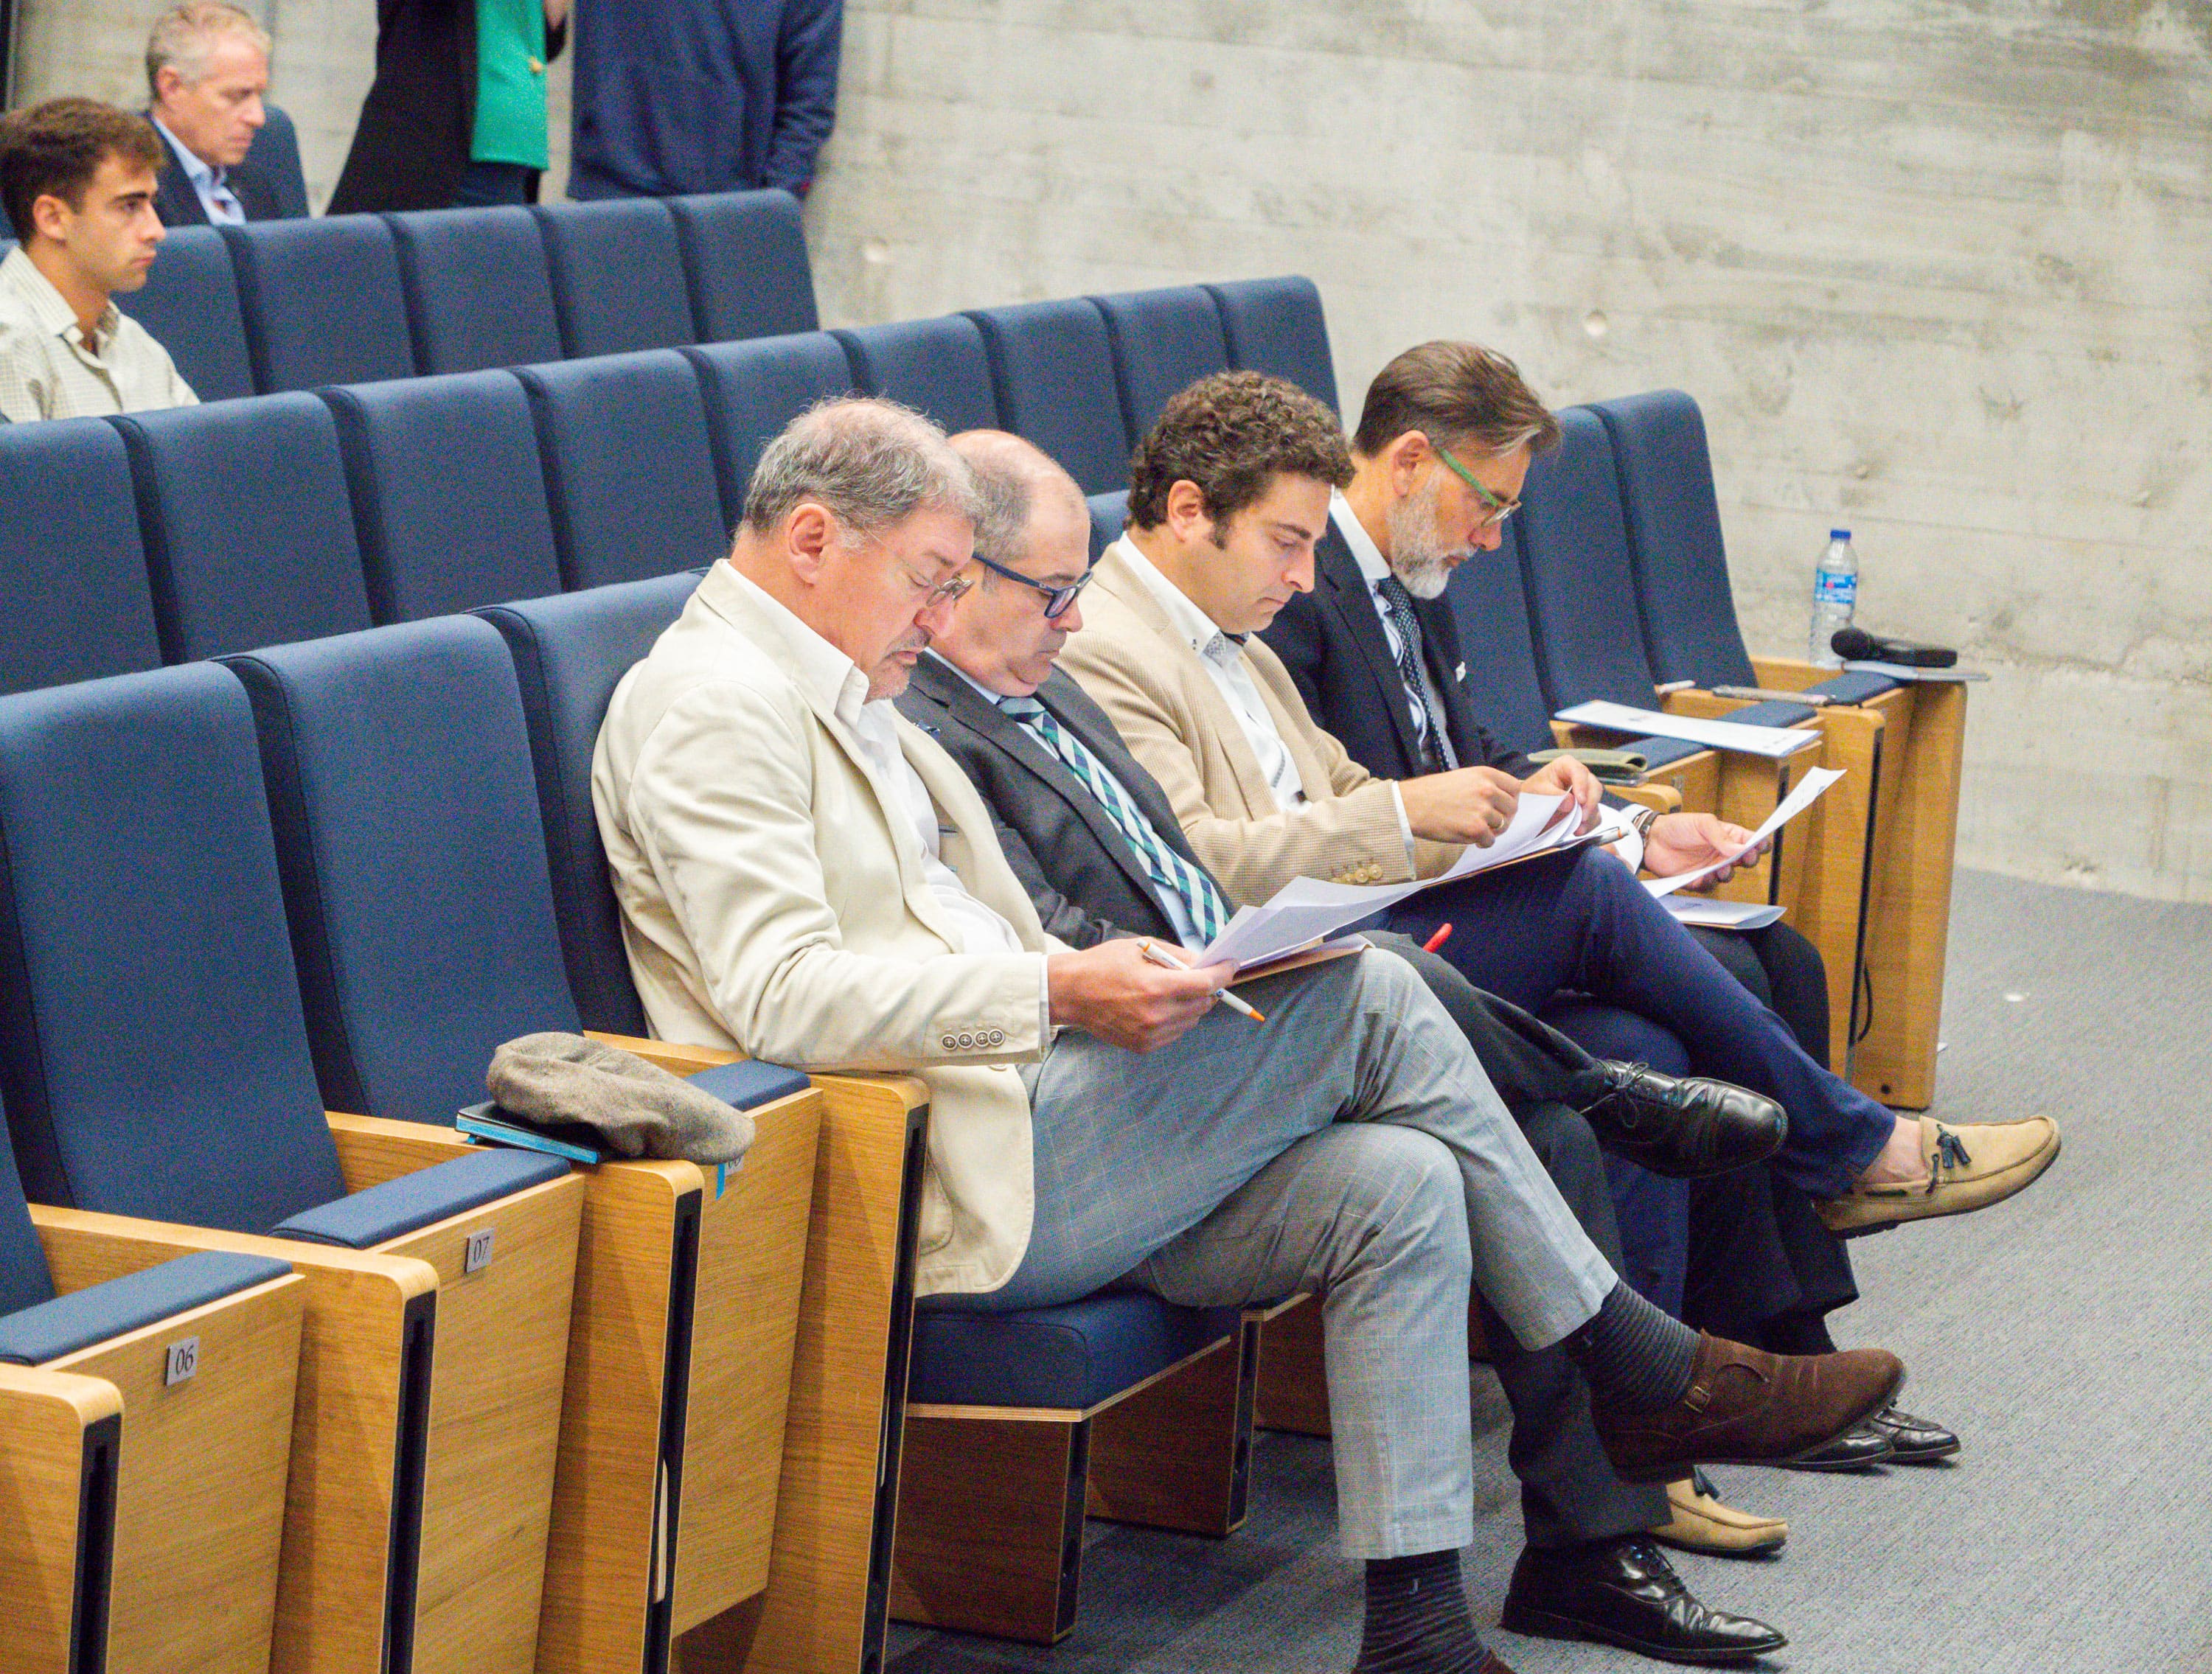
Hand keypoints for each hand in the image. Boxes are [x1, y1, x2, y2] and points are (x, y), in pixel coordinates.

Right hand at [1045, 938, 1232, 1052]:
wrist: (1070, 994)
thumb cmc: (1102, 964)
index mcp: (1156, 987)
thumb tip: (1204, 962)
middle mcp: (1157, 1015)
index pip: (1206, 983)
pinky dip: (1175, 1019)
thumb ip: (1176, 956)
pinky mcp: (1144, 1046)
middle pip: (1203, 1003)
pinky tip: (1156, 1007)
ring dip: (1191, 1004)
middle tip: (1196, 976)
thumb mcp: (1140, 947)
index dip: (1223, 973)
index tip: (1231, 965)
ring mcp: (1151, 1034)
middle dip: (1206, 988)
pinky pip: (1175, 1032)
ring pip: (1192, 1019)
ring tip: (1170, 991)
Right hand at [1399, 765, 1521, 846]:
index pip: (1515, 787)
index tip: (1504, 807)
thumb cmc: (1431, 792)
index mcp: (1485, 774)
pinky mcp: (1476, 829)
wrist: (1411, 805)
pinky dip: (1482, 842)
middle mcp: (1488, 790)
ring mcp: (1483, 810)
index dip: (1511, 799)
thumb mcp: (1462, 778)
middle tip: (1491, 823)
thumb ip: (1483, 785)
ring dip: (1491, 830)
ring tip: (1475, 829)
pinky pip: (1490, 840)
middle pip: (1512, 807)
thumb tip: (1500, 800)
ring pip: (1502, 825)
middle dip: (1504, 817)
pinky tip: (1471, 838)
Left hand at [1522, 757, 1602, 832]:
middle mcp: (1580, 777)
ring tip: (1578, 828)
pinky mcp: (1586, 807)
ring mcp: (1585, 792)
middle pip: (1594, 786)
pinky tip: (1578, 831)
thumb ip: (1553, 796)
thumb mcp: (1537, 791)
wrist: (1530, 805)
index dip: (1582, 785)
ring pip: (1596, 802)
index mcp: (1566, 765)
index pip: (1579, 771)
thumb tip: (1571, 803)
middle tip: (1582, 817)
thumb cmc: (1533, 791)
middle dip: (1590, 803)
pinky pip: (1595, 815)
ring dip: (1590, 816)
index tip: (1580, 800)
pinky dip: (1589, 825)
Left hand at [1644, 811, 1768, 890]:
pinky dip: (1709, 882)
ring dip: (1728, 873)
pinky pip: (1709, 886)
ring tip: (1721, 867)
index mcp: (1728, 836)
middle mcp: (1722, 853)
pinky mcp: (1697, 879)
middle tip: (1744, 858)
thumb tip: (1742, 849)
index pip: (1752, 841)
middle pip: (1746, 861)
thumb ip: (1721, 836)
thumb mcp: (1702, 823)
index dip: (1759, 844)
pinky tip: (1704, 876)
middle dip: (1748, 860)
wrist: (1651, 840)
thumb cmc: (1677, 826)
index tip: (1759, 846)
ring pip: (1729, 875)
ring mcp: (1711, 867)